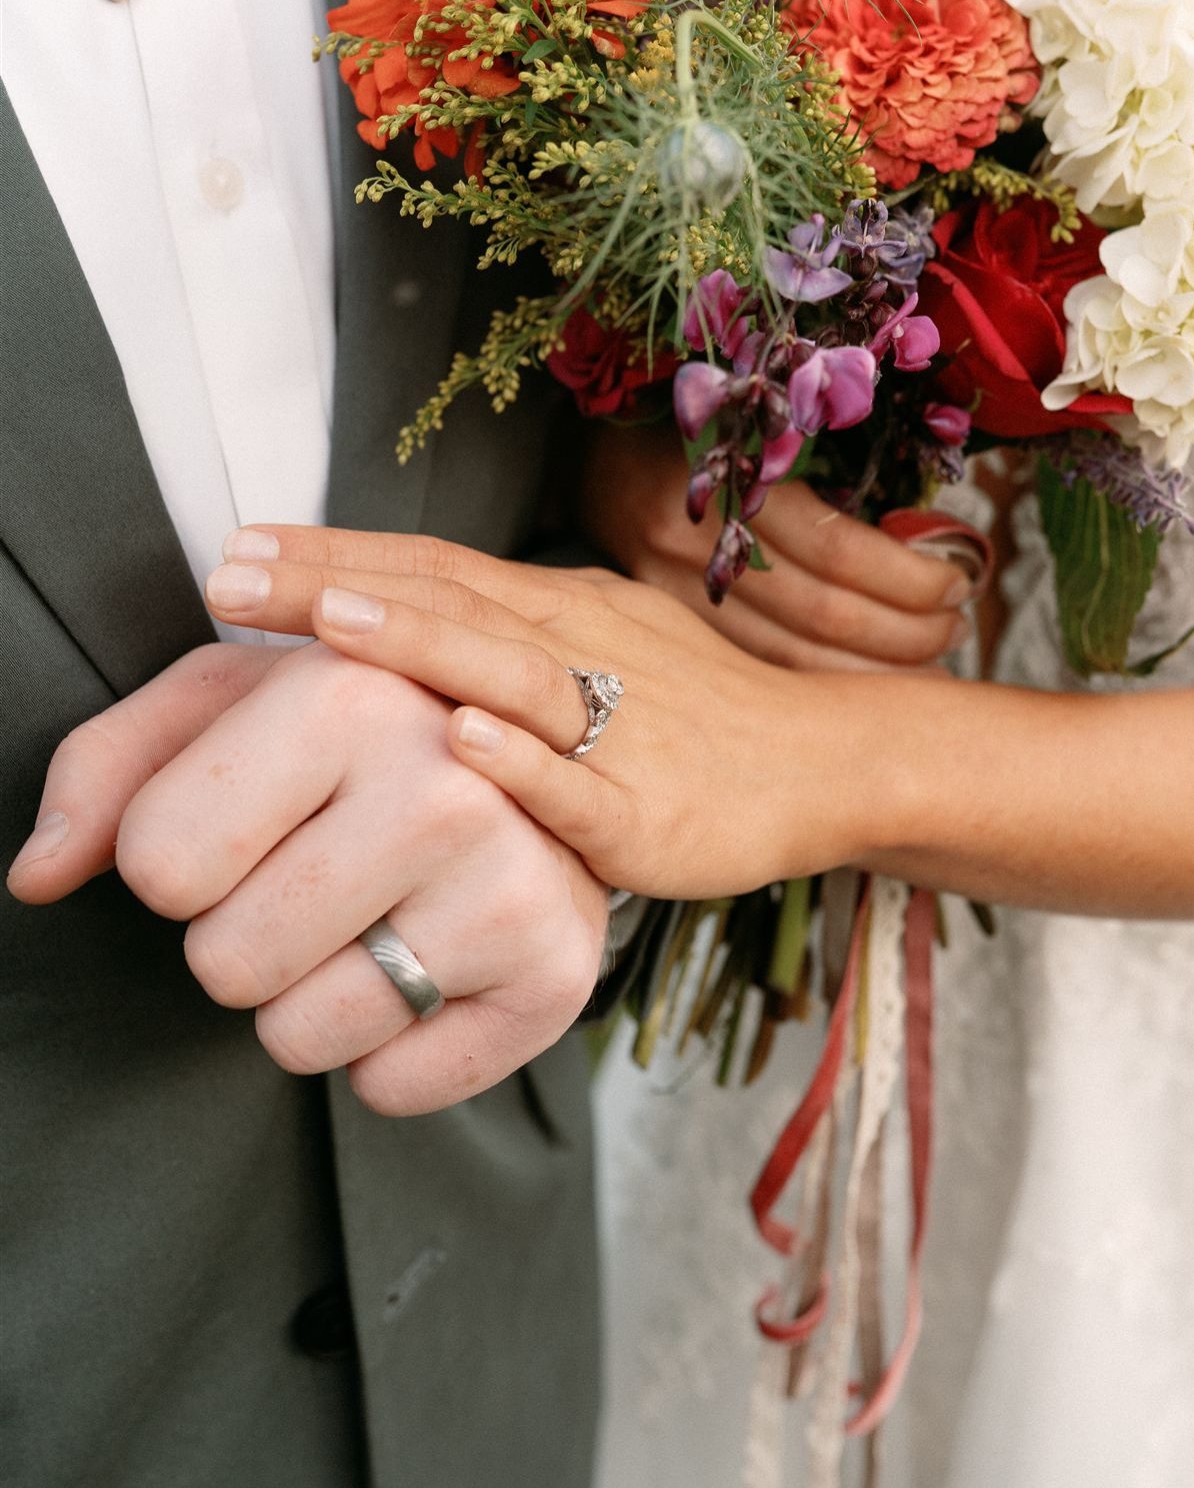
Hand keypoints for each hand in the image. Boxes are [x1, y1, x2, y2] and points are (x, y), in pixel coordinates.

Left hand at [12, 634, 607, 1115]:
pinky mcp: (555, 973)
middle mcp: (444, 782)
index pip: (156, 865)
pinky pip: (388, 1088)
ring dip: (309, 997)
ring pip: (297, 1036)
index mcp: (347, 692)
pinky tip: (429, 960)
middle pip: (223, 963)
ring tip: (372, 912)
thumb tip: (35, 874)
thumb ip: (105, 771)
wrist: (534, 755)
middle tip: (316, 869)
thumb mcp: (220, 703)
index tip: (250, 818)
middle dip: (244, 931)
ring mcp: (512, 882)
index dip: (179, 857)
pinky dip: (389, 1050)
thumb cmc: (353, 727)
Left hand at [202, 526, 908, 900]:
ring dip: (420, 644)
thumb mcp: (594, 642)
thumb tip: (384, 609)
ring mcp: (617, 727)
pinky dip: (524, 762)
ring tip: (332, 621)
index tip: (238, 548)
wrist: (819, 759)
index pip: (434, 567)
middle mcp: (580, 650)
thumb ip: (499, 631)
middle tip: (230, 575)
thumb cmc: (691, 706)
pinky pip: (583, 785)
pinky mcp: (650, 811)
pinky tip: (464, 744)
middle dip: (337, 585)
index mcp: (558, 612)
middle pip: (449, 602)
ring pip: (510, 674)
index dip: (336, 552)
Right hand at [581, 422, 982, 671]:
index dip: (910, 577)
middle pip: (824, 613)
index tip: (960, 581)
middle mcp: (694, 544)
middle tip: (958, 628)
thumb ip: (820, 491)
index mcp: (726, 478)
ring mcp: (672, 597)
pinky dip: (825, 685)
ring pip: (794, 658)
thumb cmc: (697, 440)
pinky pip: (760, 671)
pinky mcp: (666, 632)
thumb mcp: (755, 436)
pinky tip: (869, 687)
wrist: (590, 464)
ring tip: (931, 663)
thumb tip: (925, 548)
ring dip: (877, 670)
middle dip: (908, 632)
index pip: (839, 550)